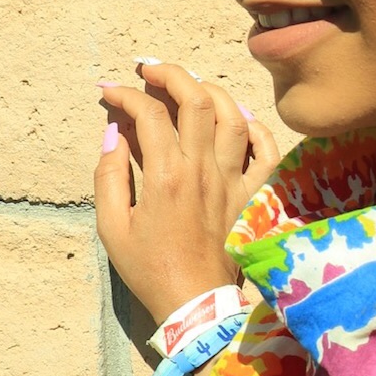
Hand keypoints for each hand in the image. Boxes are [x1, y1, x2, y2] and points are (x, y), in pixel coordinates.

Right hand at [95, 61, 278, 325]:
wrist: (194, 304)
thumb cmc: (149, 269)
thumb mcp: (112, 226)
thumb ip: (109, 176)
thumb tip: (114, 134)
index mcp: (165, 177)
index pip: (149, 114)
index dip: (126, 95)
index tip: (111, 94)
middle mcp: (203, 170)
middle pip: (196, 100)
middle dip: (170, 74)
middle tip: (149, 70)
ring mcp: (233, 181)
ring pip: (233, 116)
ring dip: (210, 90)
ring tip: (189, 85)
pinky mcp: (251, 196)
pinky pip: (266, 152)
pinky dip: (256, 127)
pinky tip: (238, 117)